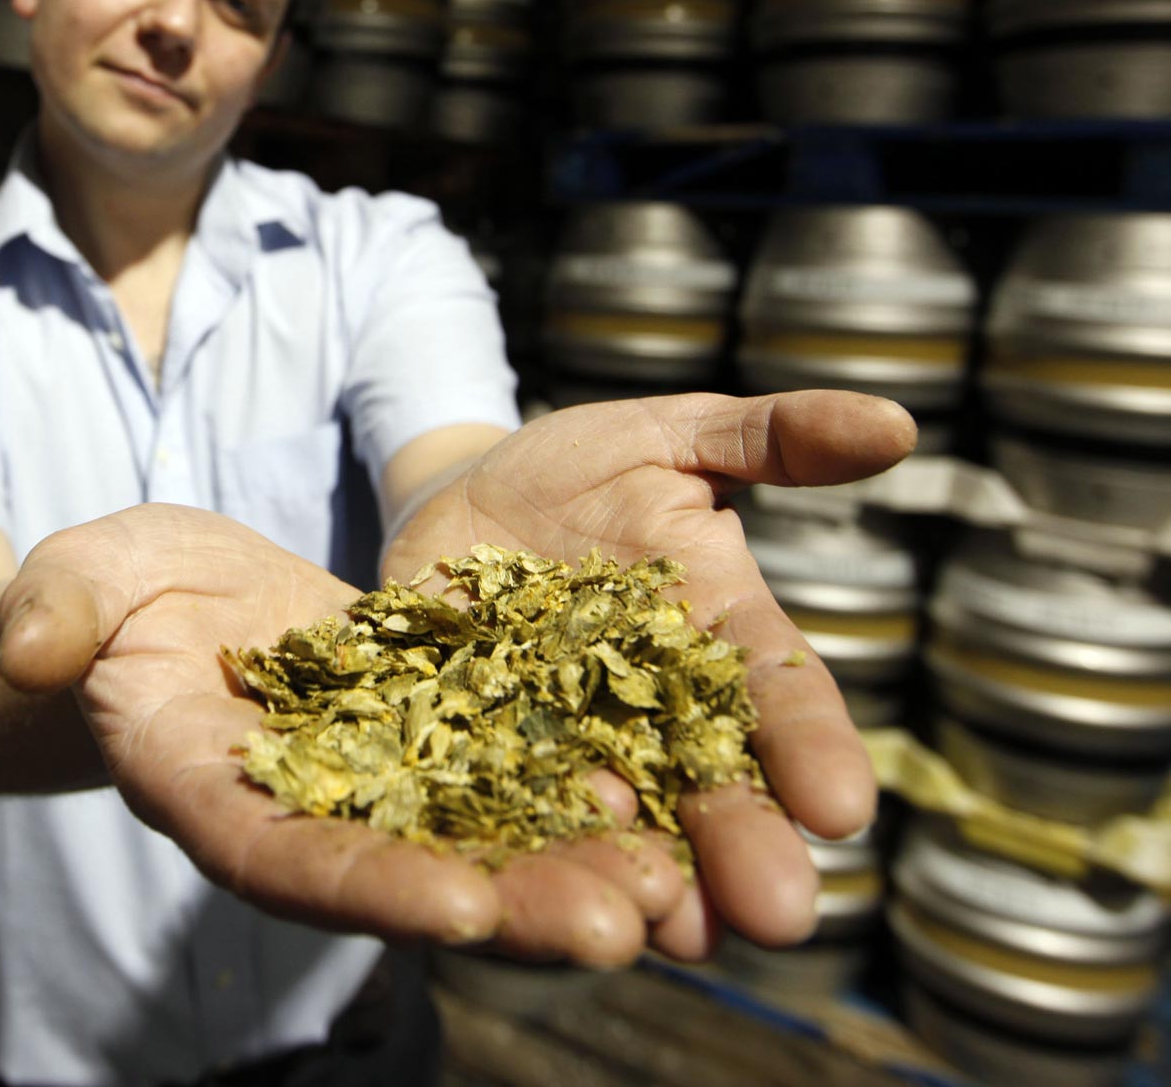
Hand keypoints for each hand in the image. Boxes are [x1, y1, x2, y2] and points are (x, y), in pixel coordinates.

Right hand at [0, 389, 911, 965]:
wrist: (186, 602)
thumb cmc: (117, 592)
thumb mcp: (80, 577)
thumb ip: (54, 607)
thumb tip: (26, 644)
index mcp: (210, 793)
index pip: (282, 857)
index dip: (366, 886)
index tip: (459, 911)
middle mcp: (311, 815)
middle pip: (412, 875)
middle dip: (512, 903)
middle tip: (620, 923)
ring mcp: (383, 786)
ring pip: (485, 836)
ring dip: (578, 862)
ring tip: (682, 881)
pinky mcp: (441, 739)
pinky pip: (518, 766)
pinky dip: (587, 784)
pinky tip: (674, 792)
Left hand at [383, 389, 910, 963]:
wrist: (459, 500)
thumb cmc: (580, 468)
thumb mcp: (667, 435)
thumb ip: (769, 439)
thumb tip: (894, 424)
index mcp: (718, 635)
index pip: (780, 696)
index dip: (813, 750)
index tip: (844, 807)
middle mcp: (657, 708)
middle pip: (711, 784)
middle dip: (745, 847)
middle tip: (780, 914)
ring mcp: (575, 740)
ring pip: (623, 823)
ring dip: (647, 877)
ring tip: (673, 929)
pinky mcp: (484, 752)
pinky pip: (509, 810)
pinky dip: (525, 850)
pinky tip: (538, 895)